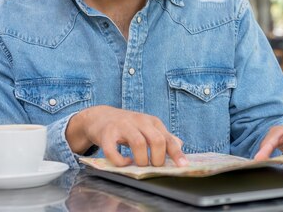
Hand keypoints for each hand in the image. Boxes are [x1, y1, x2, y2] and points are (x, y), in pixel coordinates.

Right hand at [66, 105, 187, 167]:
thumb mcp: (147, 127)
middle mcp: (139, 121)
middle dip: (158, 158)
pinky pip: (113, 150)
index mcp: (152, 122)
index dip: (176, 153)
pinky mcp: (107, 133)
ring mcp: (123, 125)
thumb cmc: (127, 125)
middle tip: (154, 166)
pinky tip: (124, 162)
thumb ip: (163, 136)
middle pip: (156, 140)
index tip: (182, 165)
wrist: (100, 116)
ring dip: (141, 159)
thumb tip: (180, 145)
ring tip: (139, 165)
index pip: (168, 138)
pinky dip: (120, 160)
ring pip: (138, 143)